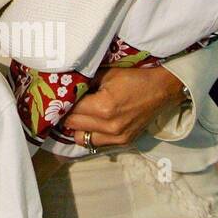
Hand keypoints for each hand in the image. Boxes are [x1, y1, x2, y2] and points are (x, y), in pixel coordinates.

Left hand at [61, 65, 186, 146]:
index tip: (54, 98)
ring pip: (81, 139)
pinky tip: (89, 123)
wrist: (162, 89)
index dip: (61, 104)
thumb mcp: (106, 74)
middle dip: (65, 115)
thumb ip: (84, 82)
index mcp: (104, 108)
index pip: (70, 110)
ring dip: (75, 128)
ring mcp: (118, 137)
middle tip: (61, 106)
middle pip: (72, 126)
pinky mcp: (124, 142)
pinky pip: (96, 143)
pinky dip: (89, 134)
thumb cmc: (133, 78)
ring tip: (75, 115)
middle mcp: (110, 127)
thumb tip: (64, 86)